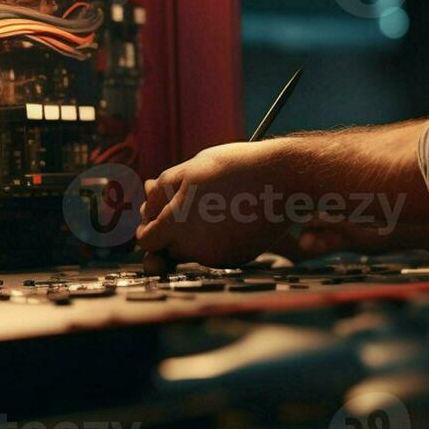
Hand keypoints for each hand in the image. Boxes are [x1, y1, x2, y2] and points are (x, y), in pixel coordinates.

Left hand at [136, 139, 301, 266]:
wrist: (283, 180)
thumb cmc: (235, 168)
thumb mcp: (190, 169)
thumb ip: (161, 190)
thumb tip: (146, 206)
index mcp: (178, 224)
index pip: (146, 241)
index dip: (147, 227)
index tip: (155, 216)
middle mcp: (196, 248)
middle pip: (168, 249)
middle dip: (169, 232)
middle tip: (183, 205)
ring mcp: (218, 257)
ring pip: (191, 252)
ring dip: (191, 236)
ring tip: (209, 206)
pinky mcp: (236, 259)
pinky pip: (214, 254)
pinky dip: (213, 240)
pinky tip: (227, 216)